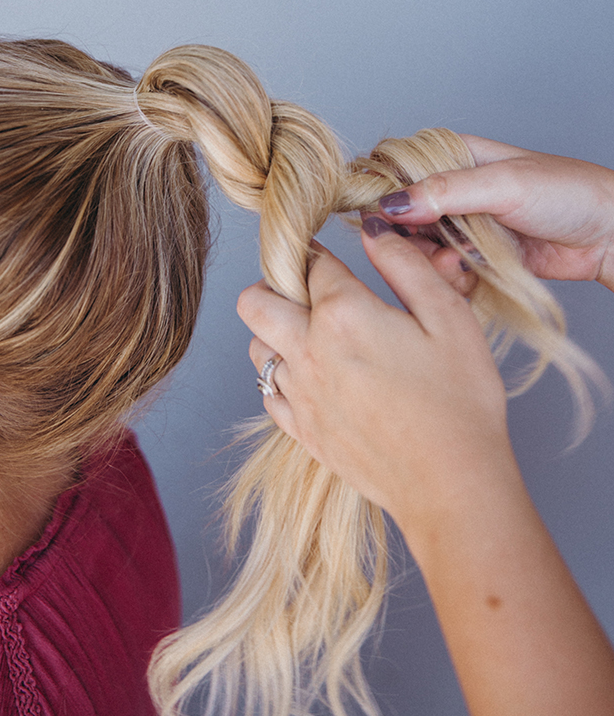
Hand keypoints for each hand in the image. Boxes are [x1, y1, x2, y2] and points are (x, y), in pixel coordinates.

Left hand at [237, 233, 514, 533]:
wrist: (451, 484)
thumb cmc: (460, 401)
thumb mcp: (450, 317)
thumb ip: (406, 265)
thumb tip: (373, 230)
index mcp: (344, 315)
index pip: (312, 262)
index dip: (323, 254)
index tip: (334, 260)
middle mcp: (309, 351)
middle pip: (255, 299)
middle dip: (276, 286)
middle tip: (312, 295)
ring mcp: (300, 394)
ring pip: (255, 346)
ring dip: (275, 332)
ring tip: (317, 337)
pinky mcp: (302, 431)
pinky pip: (268, 392)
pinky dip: (282, 378)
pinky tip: (317, 380)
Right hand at [376, 135, 613, 286]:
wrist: (608, 234)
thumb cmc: (567, 193)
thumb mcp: (504, 184)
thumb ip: (447, 192)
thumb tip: (395, 201)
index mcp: (454, 157)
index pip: (397, 170)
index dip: (383, 195)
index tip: (382, 219)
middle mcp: (453, 191)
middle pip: (403, 218)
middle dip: (412, 239)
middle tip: (435, 248)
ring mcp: (463, 226)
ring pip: (421, 250)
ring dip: (433, 262)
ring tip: (457, 262)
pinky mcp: (476, 258)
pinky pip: (445, 272)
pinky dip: (451, 278)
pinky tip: (470, 274)